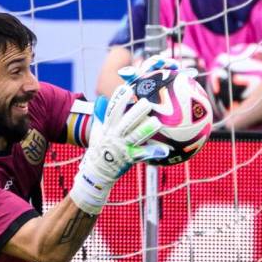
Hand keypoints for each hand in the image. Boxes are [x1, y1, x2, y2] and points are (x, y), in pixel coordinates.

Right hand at [68, 80, 170, 214]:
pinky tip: (165, 150)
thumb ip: (101, 115)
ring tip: (157, 123)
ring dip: (146, 130)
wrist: (95, 172)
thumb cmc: (99, 149)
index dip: (119, 99)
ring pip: (135, 137)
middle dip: (136, 112)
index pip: (113, 111)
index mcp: (108, 128)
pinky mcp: (128, 159)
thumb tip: (101, 100)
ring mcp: (122, 148)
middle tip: (148, 102)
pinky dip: (153, 153)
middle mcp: (115, 136)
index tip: (127, 88)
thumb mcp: (98, 132)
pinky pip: (143, 155)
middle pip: (126, 122)